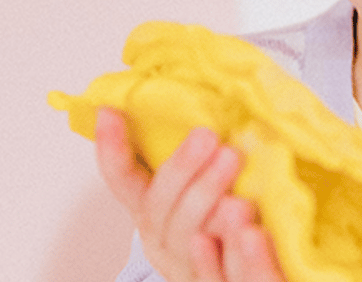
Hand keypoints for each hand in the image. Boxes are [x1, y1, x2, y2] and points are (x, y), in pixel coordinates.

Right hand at [95, 108, 280, 281]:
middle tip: (209, 137)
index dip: (113, 148)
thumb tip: (198, 97)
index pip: (122, 178)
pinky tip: (251, 229)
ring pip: (189, 235)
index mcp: (148, 208)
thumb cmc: (214, 212)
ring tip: (235, 180)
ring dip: (208, 203)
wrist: (226, 266)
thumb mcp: (193, 183)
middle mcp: (159, 235)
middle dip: (183, 168)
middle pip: (162, 205)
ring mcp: (183, 260)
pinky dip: (231, 248)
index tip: (110, 112)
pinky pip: (217, 269)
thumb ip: (193, 155)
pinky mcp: (210, 278)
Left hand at [95, 108, 361, 281]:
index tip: (243, 220)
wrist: (311, 278)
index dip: (247, 261)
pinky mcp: (183, 237)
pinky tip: (110, 117)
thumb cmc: (350, 271)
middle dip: (205, 208)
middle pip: (204, 267)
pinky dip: (119, 160)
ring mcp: (206, 265)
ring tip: (202, 138)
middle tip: (225, 152)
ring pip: (170, 241)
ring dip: (176, 189)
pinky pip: (140, 206)